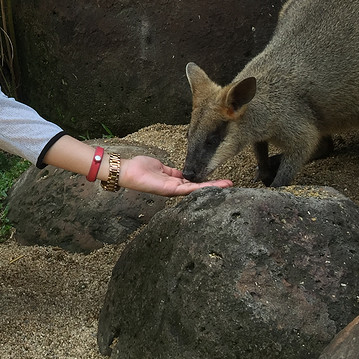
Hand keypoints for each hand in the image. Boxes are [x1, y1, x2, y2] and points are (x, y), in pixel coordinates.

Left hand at [118, 155, 232, 196]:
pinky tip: (212, 186)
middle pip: (198, 188)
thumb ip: (173, 172)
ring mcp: (173, 190)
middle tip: (231, 185)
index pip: (194, 183)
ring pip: (196, 190)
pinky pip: (187, 189)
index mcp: (173, 182)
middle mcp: (175, 188)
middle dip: (215, 187)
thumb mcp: (161, 168)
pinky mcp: (169, 189)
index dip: (208, 182)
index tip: (221, 180)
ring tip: (228, 185)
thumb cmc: (140, 168)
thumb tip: (183, 173)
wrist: (127, 171)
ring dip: (213, 188)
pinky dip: (201, 188)